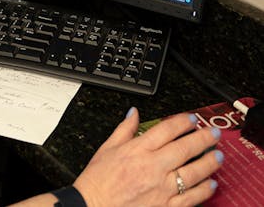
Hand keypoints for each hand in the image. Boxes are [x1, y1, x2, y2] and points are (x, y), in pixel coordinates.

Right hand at [72, 107, 222, 206]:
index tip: (192, 119)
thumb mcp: (107, 148)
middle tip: (214, 133)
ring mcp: (162, 187)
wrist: (93, 206)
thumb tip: (133, 113)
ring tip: (218, 156)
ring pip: (193, 172)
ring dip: (209, 162)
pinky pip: (191, 197)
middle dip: (204, 138)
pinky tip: (210, 183)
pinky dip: (204, 190)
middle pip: (185, 148)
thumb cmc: (98, 180)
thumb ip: (124, 129)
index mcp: (137, 149)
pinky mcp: (166, 206)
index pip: (166, 130)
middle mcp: (152, 166)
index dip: (183, 121)